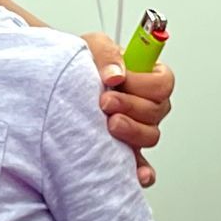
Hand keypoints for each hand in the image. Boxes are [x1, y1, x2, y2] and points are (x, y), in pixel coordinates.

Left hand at [82, 32, 172, 187]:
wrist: (58, 83)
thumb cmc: (82, 62)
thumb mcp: (93, 46)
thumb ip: (107, 54)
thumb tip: (115, 75)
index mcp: (147, 76)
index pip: (163, 83)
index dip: (142, 84)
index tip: (119, 82)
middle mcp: (146, 104)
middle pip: (157, 111)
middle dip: (131, 107)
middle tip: (105, 102)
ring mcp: (136, 127)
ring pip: (150, 135)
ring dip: (131, 131)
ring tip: (109, 125)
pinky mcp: (123, 148)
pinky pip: (140, 164)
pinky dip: (141, 171)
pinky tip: (136, 175)